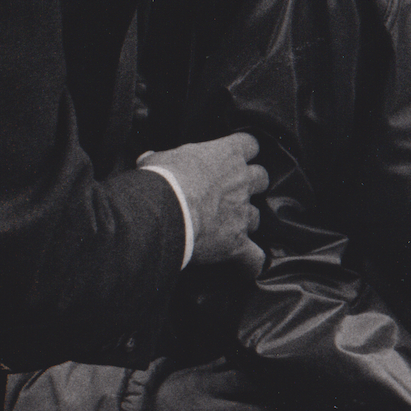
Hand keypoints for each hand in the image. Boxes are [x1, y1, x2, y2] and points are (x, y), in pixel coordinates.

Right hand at [141, 132, 266, 273]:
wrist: (164, 211)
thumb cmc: (160, 180)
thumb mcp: (156, 161)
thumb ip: (160, 158)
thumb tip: (149, 158)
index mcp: (227, 155)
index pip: (249, 144)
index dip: (244, 152)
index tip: (235, 157)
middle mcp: (242, 182)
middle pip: (261, 178)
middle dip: (251, 185)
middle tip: (232, 193)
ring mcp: (242, 213)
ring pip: (257, 217)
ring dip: (245, 222)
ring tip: (228, 229)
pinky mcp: (237, 242)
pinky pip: (254, 256)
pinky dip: (250, 262)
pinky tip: (246, 266)